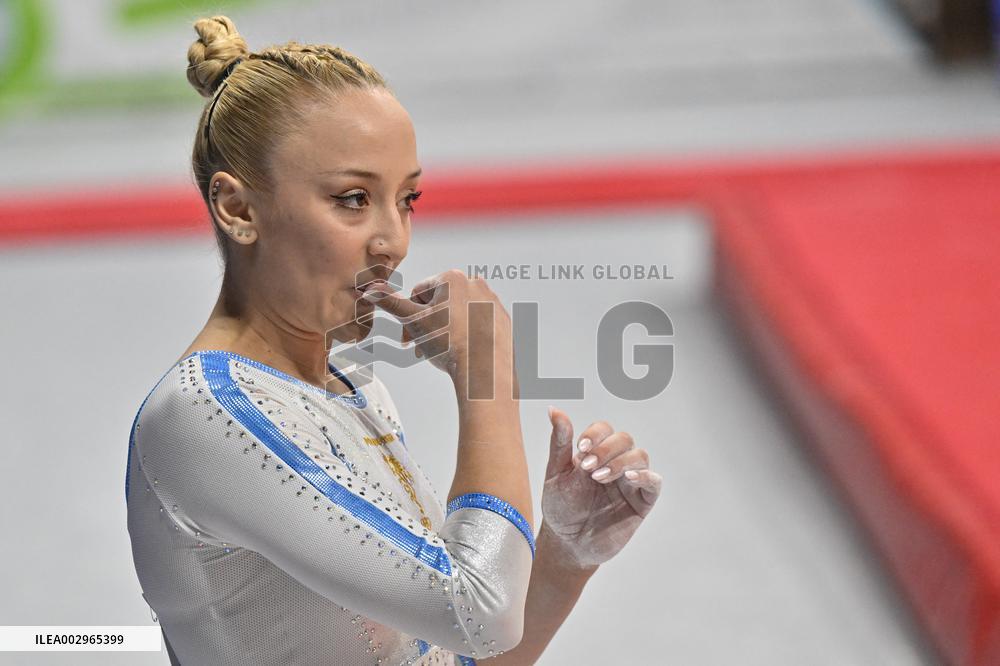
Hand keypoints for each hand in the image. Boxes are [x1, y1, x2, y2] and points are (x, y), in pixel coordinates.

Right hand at [364, 269, 512, 382]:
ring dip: (446, 330)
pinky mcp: (503, 319)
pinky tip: (464, 352)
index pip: (418, 293)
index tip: (407, 339)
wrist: (485, 369)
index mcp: (452, 278)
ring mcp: (492, 301)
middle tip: (421, 349)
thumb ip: (391, 303)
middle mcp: (475, 284)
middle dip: (427, 326)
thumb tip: (371, 290)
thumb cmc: (449, 344)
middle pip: (440, 303)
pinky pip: (478, 324)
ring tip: (443, 352)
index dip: (408, 317)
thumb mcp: (414, 322)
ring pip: (459, 314)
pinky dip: (468, 335)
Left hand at [540, 406, 660, 568]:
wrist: (567, 543)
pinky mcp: (642, 501)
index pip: (604, 429)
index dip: (595, 434)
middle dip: (606, 448)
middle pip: (624, 439)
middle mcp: (616, 462)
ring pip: (640, 456)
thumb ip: (559, 442)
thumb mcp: (556, 473)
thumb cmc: (561, 507)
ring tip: (600, 477)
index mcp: (596, 452)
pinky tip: (628, 478)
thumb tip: (552, 409)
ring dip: (621, 461)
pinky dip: (645, 475)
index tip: (581, 449)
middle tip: (588, 467)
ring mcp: (630, 481)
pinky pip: (654, 481)